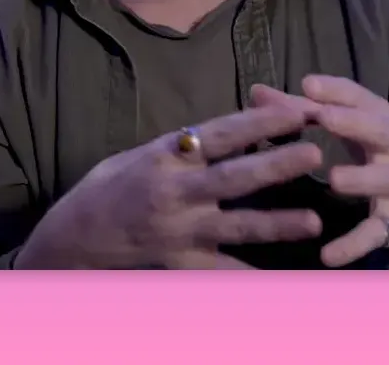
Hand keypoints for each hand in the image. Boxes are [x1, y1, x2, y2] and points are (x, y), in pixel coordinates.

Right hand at [16, 104, 324, 268]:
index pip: (221, 133)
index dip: (260, 120)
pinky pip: (222, 271)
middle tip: (316, 153)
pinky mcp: (180, 263)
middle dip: (277, 165)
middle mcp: (175, 192)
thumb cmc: (110, 187)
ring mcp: (179, 231)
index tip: (297, 109)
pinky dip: (252, 275)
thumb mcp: (143, 153)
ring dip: (278, 224)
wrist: (72, 239)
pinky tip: (282, 279)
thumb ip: (185, 144)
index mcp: (166, 155)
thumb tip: (234, 127)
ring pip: (237, 226)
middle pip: (235, 177)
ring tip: (314, 220)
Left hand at [251, 76, 388, 267]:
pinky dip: (353, 245)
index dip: (335, 90)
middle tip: (324, 117)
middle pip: (378, 129)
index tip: (307, 83)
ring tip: (335, 180)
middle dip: (353, 122)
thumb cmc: (379, 149)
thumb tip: (257, 92)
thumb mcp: (350, 127)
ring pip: (383, 179)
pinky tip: (327, 256)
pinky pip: (374, 232)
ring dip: (361, 178)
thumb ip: (304, 111)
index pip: (360, 97)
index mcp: (379, 117)